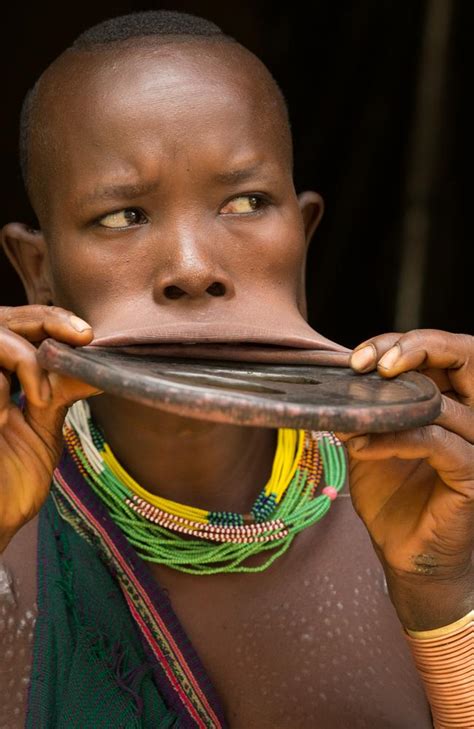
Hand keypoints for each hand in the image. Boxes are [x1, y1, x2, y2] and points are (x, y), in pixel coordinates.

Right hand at [0, 305, 100, 551]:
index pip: (21, 327)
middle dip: (46, 320)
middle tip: (81, 337)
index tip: (87, 336)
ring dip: (26, 356)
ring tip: (43, 394)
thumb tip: (98, 364)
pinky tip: (26, 407)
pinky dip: (14, 377)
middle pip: (4, 320)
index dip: (51, 320)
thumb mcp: (43, 430)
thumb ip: (59, 392)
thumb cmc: (12, 482)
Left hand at [336, 329, 473, 629]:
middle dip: (415, 348)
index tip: (357, 358)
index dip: (401, 344)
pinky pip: (436, 442)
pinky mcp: (472, 473)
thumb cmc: (391, 497)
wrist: (403, 556)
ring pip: (442, 403)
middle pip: (461, 358)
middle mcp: (470, 417)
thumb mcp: (370, 442)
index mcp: (449, 401)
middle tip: (370, 363)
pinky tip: (361, 446)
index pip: (438, 354)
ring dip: (389, 406)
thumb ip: (365, 411)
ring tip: (350, 418)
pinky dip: (395, 439)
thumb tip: (336, 380)